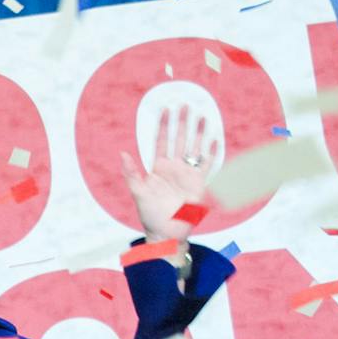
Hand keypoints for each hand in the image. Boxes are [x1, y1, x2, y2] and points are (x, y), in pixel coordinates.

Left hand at [120, 104, 217, 242]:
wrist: (166, 233)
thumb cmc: (150, 215)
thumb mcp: (137, 193)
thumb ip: (132, 173)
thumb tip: (122, 154)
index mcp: (158, 167)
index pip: (161, 140)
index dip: (164, 125)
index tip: (166, 109)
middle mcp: (174, 167)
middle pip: (179, 139)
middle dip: (182, 123)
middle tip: (186, 105)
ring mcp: (187, 174)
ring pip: (194, 148)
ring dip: (199, 133)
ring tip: (203, 116)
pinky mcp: (199, 183)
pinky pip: (207, 165)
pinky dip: (211, 154)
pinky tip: (214, 141)